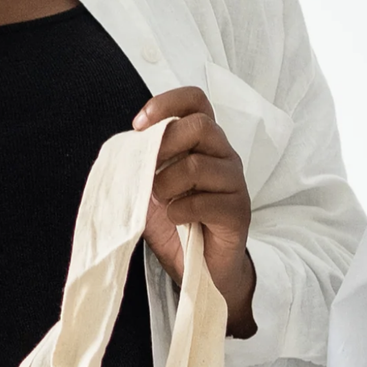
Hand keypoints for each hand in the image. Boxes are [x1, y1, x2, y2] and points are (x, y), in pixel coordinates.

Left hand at [133, 86, 257, 337]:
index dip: (167, 102)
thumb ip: (144, 160)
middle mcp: (224, 154)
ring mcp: (234, 182)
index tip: (139, 124)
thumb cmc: (176, 219)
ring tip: (160, 201)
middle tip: (148, 170)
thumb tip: (127, 145)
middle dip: (164, 144)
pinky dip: (179, 210)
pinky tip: (176, 219)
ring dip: (167, 184)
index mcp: (203, 141)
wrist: (200, 266)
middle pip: (201, 125)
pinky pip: (205, 201)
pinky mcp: (238, 211)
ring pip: (198, 165)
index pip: (196, 100)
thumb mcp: (152, 183)